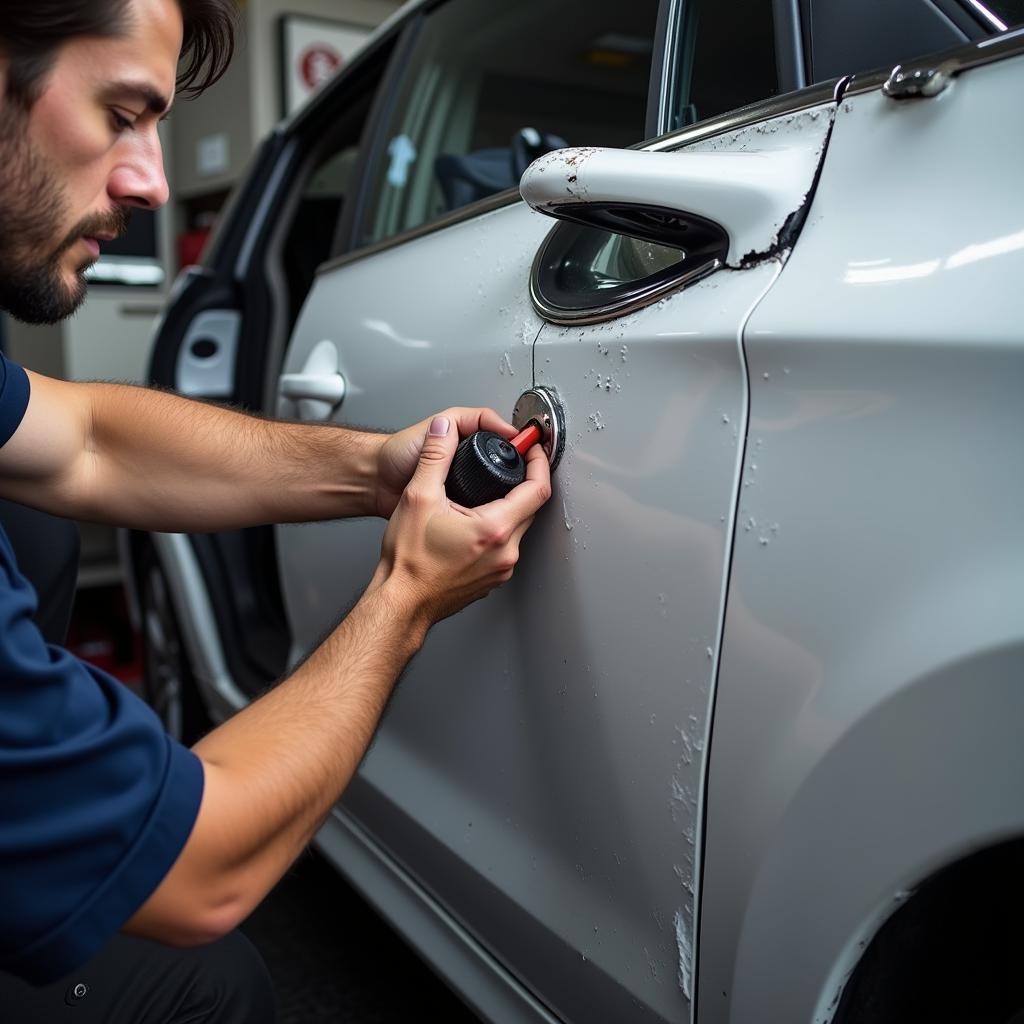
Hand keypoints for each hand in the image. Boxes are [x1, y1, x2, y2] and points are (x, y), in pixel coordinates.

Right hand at [369, 413, 550, 627]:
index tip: (533, 450)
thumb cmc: (408, 563)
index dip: (538, 463)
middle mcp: (506, 552)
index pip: (537, 489)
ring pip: (519, 529)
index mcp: (495, 529)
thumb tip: (442, 430)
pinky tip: (476, 522)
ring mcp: (500, 570)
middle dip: (524, 482)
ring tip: (490, 491)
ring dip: (510, 507)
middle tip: (513, 464)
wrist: (400, 602)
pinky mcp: (491, 580)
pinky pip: (505, 548)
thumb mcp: (417, 496)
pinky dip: (498, 530)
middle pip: (531, 509)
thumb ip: (434, 456)